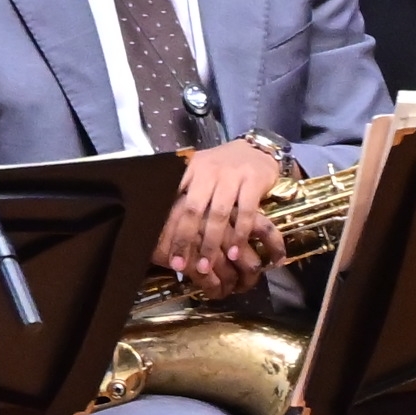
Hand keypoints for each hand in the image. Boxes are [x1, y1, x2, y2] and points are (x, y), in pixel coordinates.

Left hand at [153, 139, 287, 294]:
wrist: (257, 148)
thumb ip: (183, 190)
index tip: (159, 248)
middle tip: (179, 264)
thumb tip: (158, 218)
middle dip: (184, 239)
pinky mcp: (252, 181)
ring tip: (206, 266)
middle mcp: (207, 171)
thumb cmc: (222, 166)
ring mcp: (230, 176)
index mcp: (189, 169)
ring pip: (217, 214)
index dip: (165, 224)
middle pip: (191, 209)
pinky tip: (234, 253)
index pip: (172, 197)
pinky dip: (239, 234)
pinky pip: (244, 212)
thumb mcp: (199, 171)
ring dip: (211, 243)